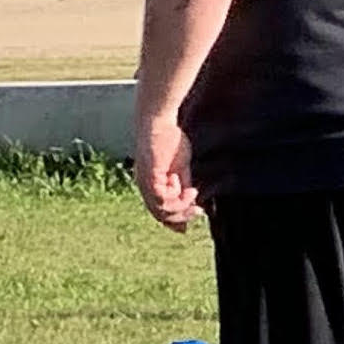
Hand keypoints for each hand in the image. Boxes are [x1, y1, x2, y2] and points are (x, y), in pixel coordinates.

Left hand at [136, 112, 200, 230]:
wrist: (160, 123)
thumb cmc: (169, 141)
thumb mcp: (180, 168)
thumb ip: (183, 185)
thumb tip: (194, 202)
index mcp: (150, 185)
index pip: (158, 211)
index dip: (175, 221)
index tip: (194, 219)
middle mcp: (144, 187)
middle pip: (159, 214)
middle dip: (181, 217)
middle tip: (199, 211)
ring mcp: (145, 183)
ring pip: (160, 209)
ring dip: (180, 206)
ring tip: (192, 192)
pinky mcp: (149, 176)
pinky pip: (161, 197)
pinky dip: (176, 196)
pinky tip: (186, 186)